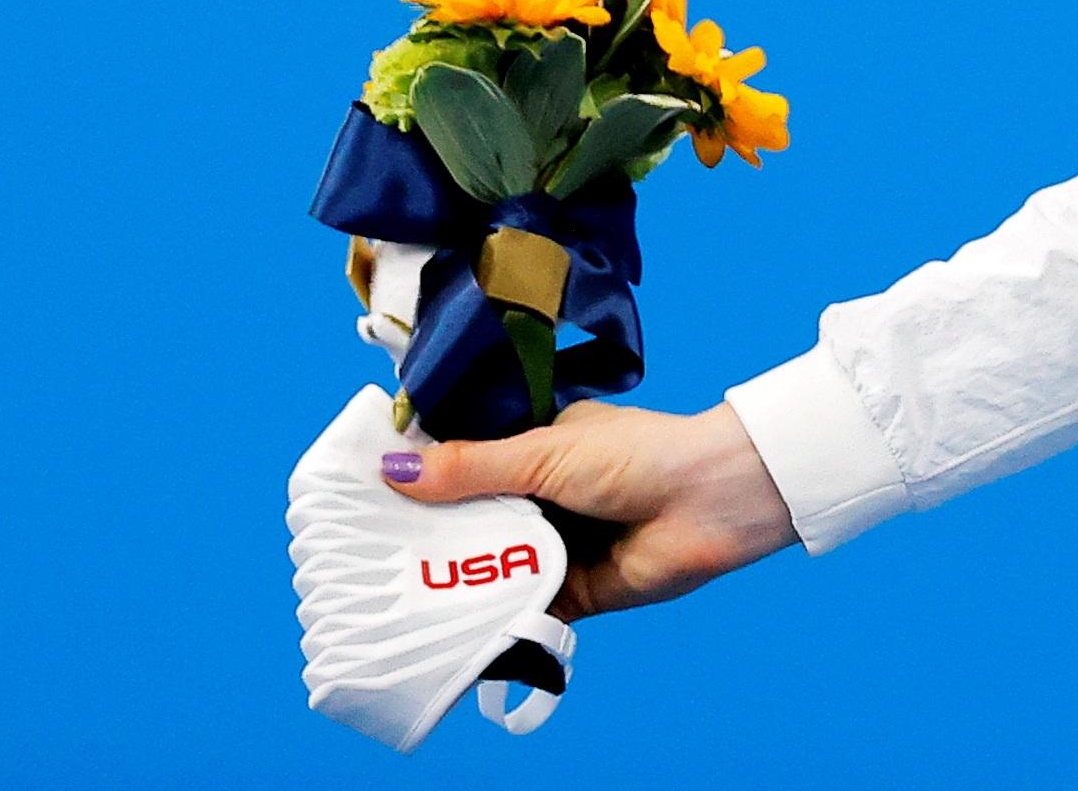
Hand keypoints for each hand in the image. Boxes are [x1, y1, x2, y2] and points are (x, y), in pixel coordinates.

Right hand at [383, 398, 793, 619]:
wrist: (712, 503)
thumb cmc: (638, 457)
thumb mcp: (545, 453)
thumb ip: (471, 468)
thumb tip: (392, 469)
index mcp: (540, 449)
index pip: (468, 465)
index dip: (423, 480)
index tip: (367, 496)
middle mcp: (545, 498)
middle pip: (474, 521)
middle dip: (430, 537)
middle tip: (365, 555)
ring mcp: (558, 546)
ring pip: (493, 566)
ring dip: (456, 579)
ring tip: (389, 593)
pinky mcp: (572, 593)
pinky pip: (521, 609)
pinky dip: (491, 618)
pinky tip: (443, 628)